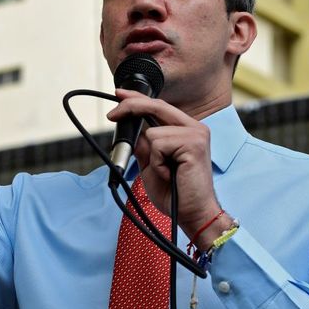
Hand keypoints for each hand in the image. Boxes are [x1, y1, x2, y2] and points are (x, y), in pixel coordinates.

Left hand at [107, 90, 232, 248]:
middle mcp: (195, 127)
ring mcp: (197, 134)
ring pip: (153, 133)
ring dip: (152, 157)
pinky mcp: (194, 144)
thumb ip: (144, 146)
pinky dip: (158, 162)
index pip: (159, 107)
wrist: (192, 214)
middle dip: (131, 108)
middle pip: (156, 107)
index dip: (138, 99)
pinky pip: (159, 144)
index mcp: (186, 130)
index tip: (119, 94)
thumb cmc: (174, 193)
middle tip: (111, 116)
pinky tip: (170, 174)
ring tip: (166, 172)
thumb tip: (131, 129)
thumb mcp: (151, 164)